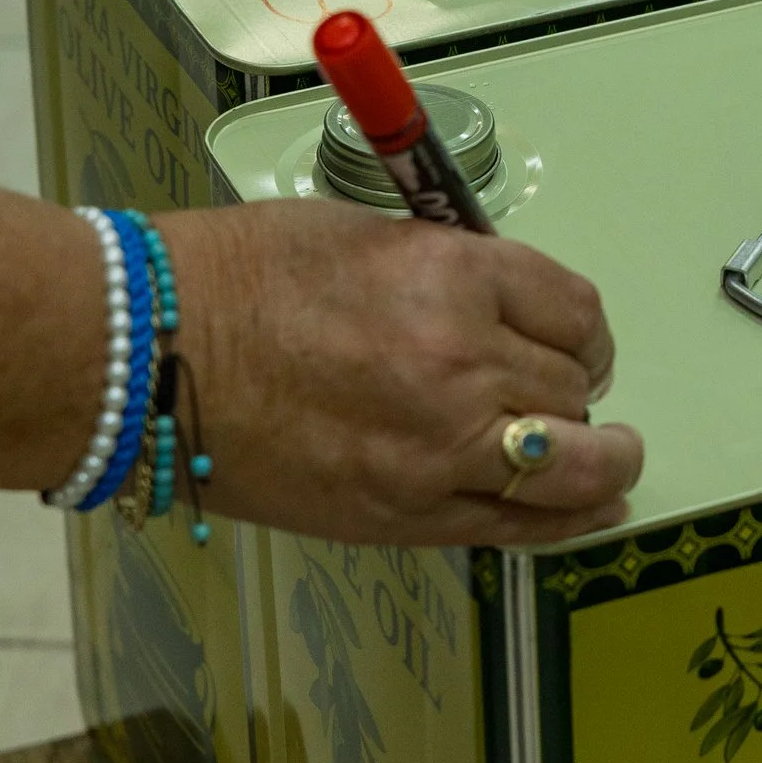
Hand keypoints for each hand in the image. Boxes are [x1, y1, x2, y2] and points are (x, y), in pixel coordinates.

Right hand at [156, 199, 639, 546]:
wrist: (144, 354)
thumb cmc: (234, 280)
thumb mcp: (366, 236)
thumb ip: (451, 272)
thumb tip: (503, 305)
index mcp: (452, 279)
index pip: (573, 309)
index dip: (583, 328)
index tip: (577, 338)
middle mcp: (460, 365)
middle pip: (573, 386)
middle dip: (577, 385)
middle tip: (563, 386)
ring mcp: (436, 450)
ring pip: (573, 465)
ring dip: (606, 459)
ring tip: (618, 456)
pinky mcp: (404, 514)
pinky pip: (520, 526)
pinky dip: (571, 518)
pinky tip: (599, 508)